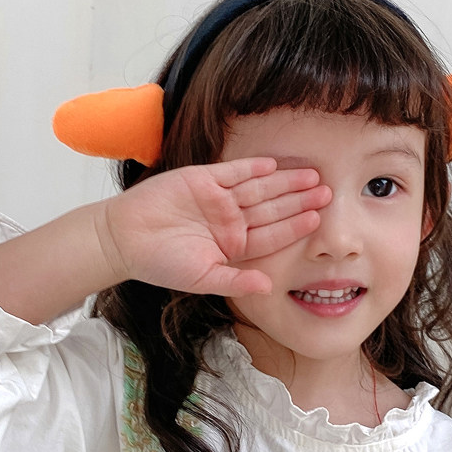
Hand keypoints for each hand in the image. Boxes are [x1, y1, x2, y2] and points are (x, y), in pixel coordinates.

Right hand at [97, 157, 330, 296]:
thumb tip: (267, 287)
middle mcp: (231, 221)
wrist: (123, 239)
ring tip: (311, 176)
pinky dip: (251, 167)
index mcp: (234, 246)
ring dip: (284, 182)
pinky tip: (273, 165)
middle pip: (272, 209)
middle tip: (327, 192)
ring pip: (258, 189)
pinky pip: (232, 172)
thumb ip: (236, 281)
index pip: (272, 235)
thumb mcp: (201, 278)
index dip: (295, 227)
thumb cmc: (160, 264)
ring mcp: (218, 199)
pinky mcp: (201, 180)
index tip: (318, 220)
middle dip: (299, 200)